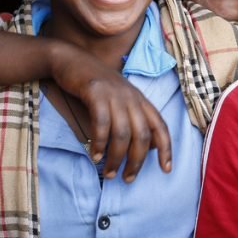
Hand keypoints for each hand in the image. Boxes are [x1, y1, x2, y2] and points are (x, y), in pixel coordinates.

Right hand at [50, 42, 171, 181]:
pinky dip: (100, 143)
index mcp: (140, 100)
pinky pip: (102, 124)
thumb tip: (149, 147)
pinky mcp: (96, 93)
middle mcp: (131, 97)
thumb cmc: (95, 85)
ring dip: (116, 157)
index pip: (160, 126)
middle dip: (136, 161)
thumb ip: (133, 119)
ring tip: (109, 172)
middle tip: (127, 178)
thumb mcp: (120, 100)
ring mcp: (114, 94)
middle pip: (142, 135)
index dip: (166, 148)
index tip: (166, 169)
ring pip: (122, 133)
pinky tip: (95, 155)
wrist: (71, 59)